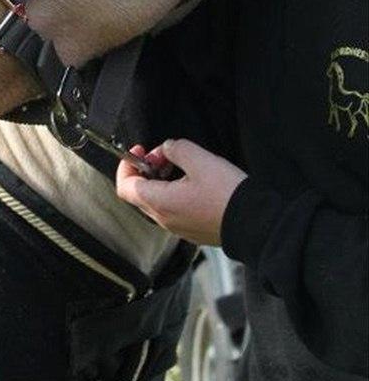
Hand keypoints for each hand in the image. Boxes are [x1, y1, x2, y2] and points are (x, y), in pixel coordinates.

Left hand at [115, 139, 247, 245]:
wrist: (255, 223)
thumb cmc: (225, 192)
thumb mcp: (198, 158)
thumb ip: (175, 149)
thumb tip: (167, 150)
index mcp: (159, 203)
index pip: (124, 187)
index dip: (127, 165)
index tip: (140, 151)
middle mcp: (164, 219)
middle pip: (139, 194)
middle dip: (146, 169)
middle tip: (164, 154)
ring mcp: (178, 228)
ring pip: (156, 201)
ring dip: (160, 180)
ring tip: (180, 165)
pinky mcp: (192, 231)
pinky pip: (172, 210)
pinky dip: (172, 193)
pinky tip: (191, 182)